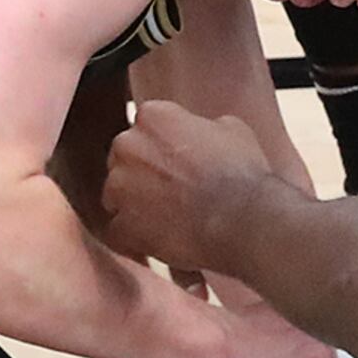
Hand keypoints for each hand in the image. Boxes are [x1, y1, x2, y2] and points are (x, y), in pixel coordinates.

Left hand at [105, 100, 277, 269]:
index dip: (163, 145)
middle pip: (126, 158)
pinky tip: (160, 241)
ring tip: (168, 219)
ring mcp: (119, 187)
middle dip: (144, 173)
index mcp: (153, 117)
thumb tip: (203, 134)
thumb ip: (204, 127)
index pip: (147, 126)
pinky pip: (120, 231)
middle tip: (173, 190)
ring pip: (117, 194)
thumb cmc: (240, 174)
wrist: (240, 220)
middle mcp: (128, 146)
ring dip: (136, 205)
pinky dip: (136, 237)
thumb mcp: (232, 130)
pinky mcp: (121, 224)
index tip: (176, 160)